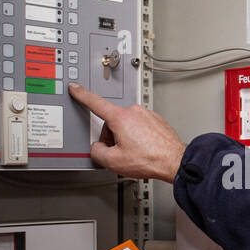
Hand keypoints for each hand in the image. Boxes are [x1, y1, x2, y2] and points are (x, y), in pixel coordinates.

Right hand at [68, 83, 186, 181]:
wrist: (174, 161)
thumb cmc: (149, 159)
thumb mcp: (113, 161)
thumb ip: (97, 152)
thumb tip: (97, 148)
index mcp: (120, 118)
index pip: (95, 103)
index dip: (82, 95)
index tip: (76, 88)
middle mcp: (134, 112)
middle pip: (112, 122)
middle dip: (112, 137)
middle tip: (120, 153)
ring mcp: (147, 115)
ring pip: (126, 125)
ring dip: (126, 138)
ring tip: (136, 153)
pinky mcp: (156, 120)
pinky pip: (140, 127)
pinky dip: (139, 138)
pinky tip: (144, 150)